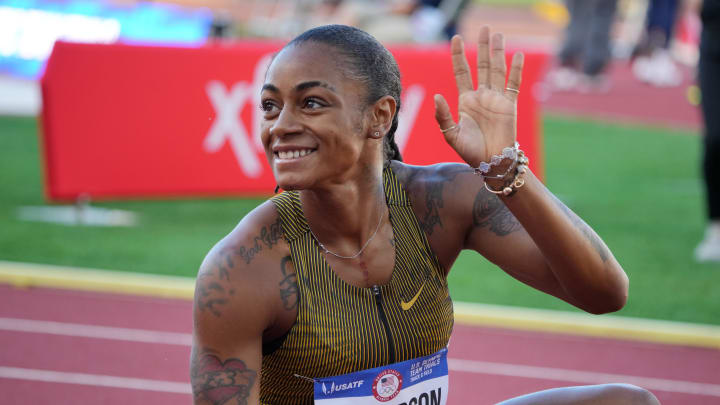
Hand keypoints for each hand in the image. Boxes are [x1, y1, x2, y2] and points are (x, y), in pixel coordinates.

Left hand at [434, 26, 524, 167]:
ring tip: (497, 35)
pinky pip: (513, 83)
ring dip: (497, 52)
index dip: (459, 55)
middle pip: (482, 65)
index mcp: (466, 101)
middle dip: (482, 47)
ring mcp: (496, 99)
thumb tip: (436, 96)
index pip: (461, 72)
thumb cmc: (470, 152)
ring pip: (497, 70)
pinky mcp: (510, 105)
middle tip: (484, 28)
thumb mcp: (451, 134)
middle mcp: (481, 96)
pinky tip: (517, 55)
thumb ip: (443, 116)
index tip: (456, 38)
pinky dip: (516, 69)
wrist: (491, 163)